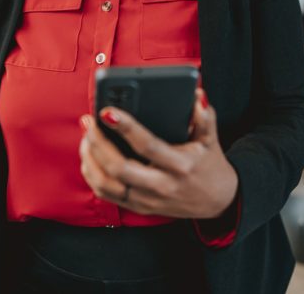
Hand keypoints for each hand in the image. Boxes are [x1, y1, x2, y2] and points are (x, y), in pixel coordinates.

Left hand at [78, 89, 238, 219]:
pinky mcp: (139, 207)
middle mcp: (162, 185)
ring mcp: (148, 199)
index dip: (126, 128)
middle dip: (98, 142)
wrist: (216, 201)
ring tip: (87, 136)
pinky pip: (106, 194)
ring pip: (107, 183)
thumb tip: (196, 96)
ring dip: (90, 158)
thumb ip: (204, 117)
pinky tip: (90, 156)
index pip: (147, 146)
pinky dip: (92, 174)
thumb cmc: (209, 164)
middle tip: (89, 121)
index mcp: (180, 165)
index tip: (108, 111)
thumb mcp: (210, 140)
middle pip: (119, 168)